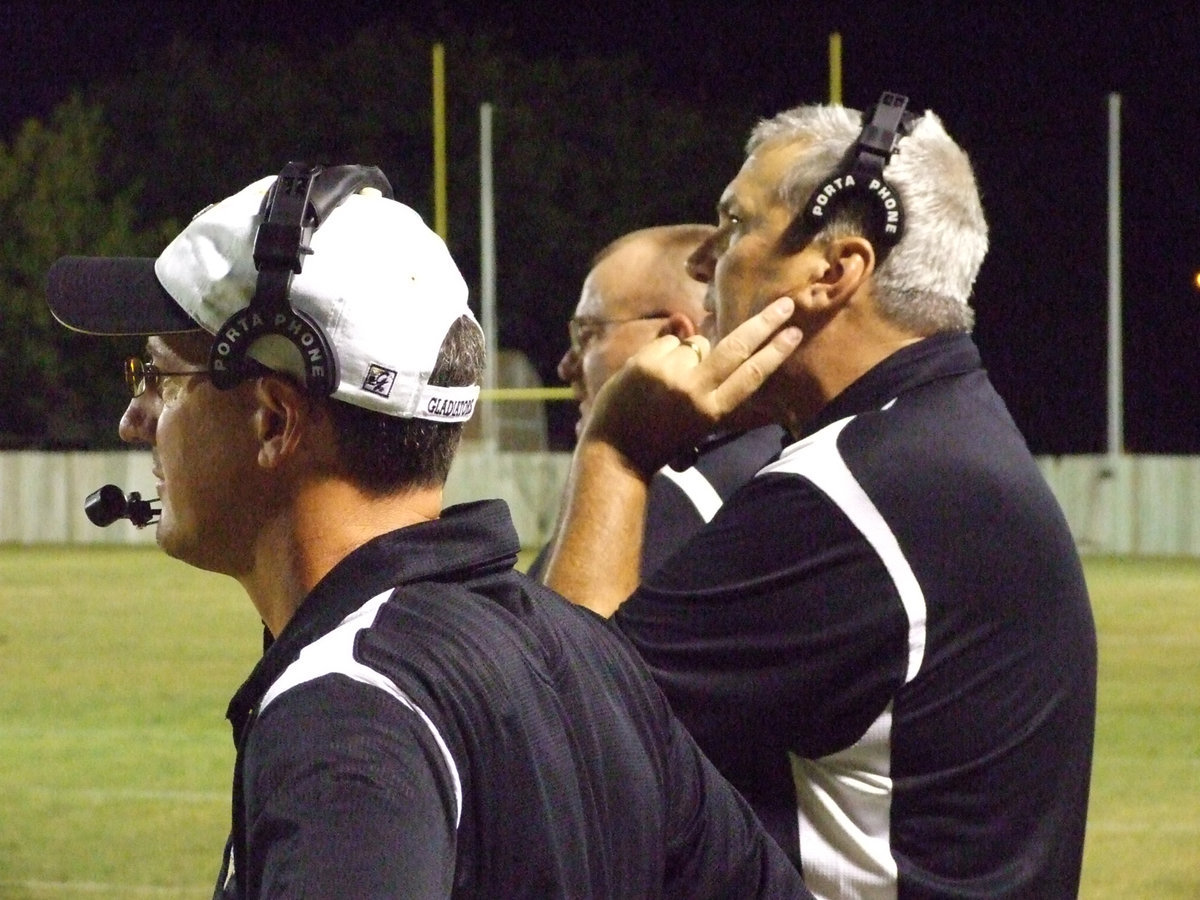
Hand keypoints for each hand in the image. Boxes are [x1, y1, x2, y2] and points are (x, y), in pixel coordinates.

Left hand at [582, 297, 800, 478]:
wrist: (616, 451)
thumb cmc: (660, 439)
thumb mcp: (696, 422)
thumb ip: (712, 386)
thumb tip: (714, 341)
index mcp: (712, 412)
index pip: (751, 376)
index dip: (775, 352)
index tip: (793, 333)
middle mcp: (695, 391)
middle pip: (737, 348)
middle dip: (764, 323)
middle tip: (784, 304)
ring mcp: (670, 374)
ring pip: (695, 343)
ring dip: (688, 353)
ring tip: (667, 381)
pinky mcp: (646, 362)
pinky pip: (667, 342)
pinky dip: (663, 352)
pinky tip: (651, 375)